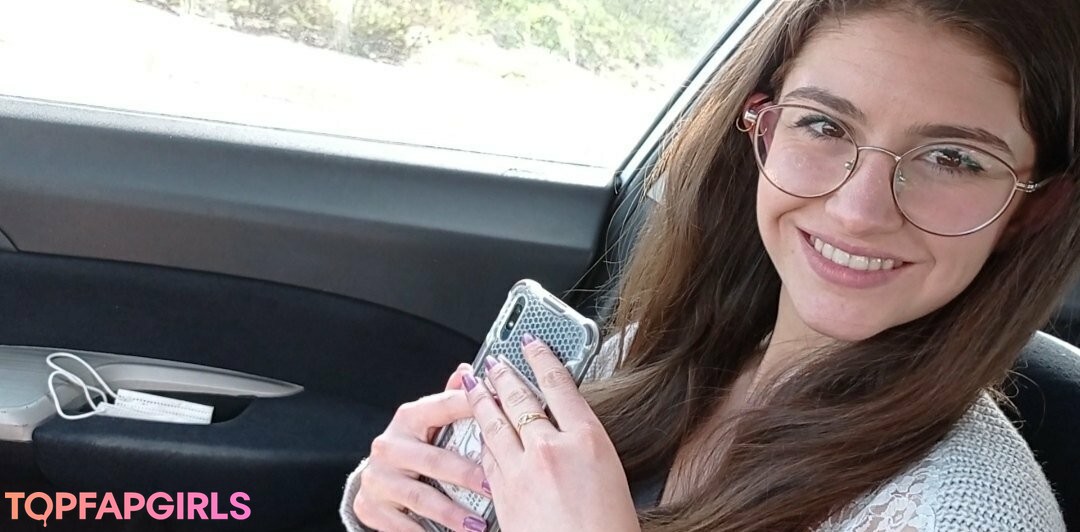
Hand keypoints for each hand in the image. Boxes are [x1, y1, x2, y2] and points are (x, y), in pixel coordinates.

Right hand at [352, 363, 491, 531]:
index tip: (501, 413)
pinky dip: (426, 531)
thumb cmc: (413, 448)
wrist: (376, 480)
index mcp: (408, 418)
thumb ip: (449, 400)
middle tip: (495, 488)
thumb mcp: (429, 422)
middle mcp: (389, 445)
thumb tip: (467, 371)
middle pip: (433, 460)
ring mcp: (378, 477)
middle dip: (467, 475)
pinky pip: (402, 524)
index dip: (472, 408)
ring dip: (451, 512)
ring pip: (420, 497)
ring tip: (478, 524)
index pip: (443, 408)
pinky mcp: (371, 506)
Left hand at [464, 335, 639, 531]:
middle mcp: (553, 449)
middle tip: (493, 360)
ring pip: (495, 424)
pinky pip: (487, 456)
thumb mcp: (612, 478)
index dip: (542, 359)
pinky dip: (480, 438)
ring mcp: (524, 470)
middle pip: (520, 399)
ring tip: (473, 384)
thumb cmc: (608, 531)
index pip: (560, 386)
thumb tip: (569, 434)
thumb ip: (584, 450)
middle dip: (503, 376)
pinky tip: (477, 431)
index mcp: (589, 441)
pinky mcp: (503, 494)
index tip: (532, 344)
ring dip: (481, 401)